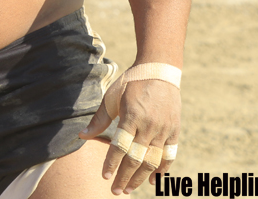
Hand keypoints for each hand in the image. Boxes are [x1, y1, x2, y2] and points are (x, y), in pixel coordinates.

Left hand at [79, 79, 181, 193]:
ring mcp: (164, 129)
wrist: (159, 70)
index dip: (112, 164)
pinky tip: (152, 180)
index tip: (105, 177)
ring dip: (140, 178)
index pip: (120, 147)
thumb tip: (82, 135)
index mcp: (131, 116)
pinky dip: (162, 169)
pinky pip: (169, 155)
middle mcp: (149, 125)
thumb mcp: (112, 96)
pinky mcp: (174, 130)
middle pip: (136, 158)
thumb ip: (99, 119)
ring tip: (129, 189)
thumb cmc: (131, 82)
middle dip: (124, 177)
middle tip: (115, 191)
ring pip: (152, 161)